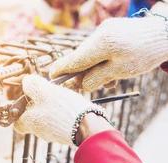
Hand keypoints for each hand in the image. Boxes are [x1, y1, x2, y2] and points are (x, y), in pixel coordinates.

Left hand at [13, 75, 108, 144]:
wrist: (87, 125)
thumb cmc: (63, 109)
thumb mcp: (43, 91)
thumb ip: (31, 85)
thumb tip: (26, 82)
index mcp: (30, 123)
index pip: (17, 123)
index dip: (19, 112)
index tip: (26, 101)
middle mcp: (39, 132)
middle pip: (32, 119)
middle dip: (38, 107)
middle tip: (47, 95)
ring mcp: (53, 134)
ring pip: (46, 120)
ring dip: (51, 109)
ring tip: (60, 99)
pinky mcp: (66, 134)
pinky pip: (59, 122)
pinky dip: (61, 114)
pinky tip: (69, 106)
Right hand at [50, 16, 167, 91]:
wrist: (163, 35)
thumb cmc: (144, 55)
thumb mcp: (119, 72)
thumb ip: (96, 78)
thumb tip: (81, 84)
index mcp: (101, 44)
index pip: (75, 59)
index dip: (62, 69)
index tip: (51, 76)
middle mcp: (99, 34)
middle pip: (80, 57)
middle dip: (78, 73)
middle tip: (78, 87)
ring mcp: (104, 31)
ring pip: (89, 54)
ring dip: (91, 69)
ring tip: (107, 81)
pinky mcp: (109, 31)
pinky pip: (97, 49)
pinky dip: (99, 61)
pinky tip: (110, 71)